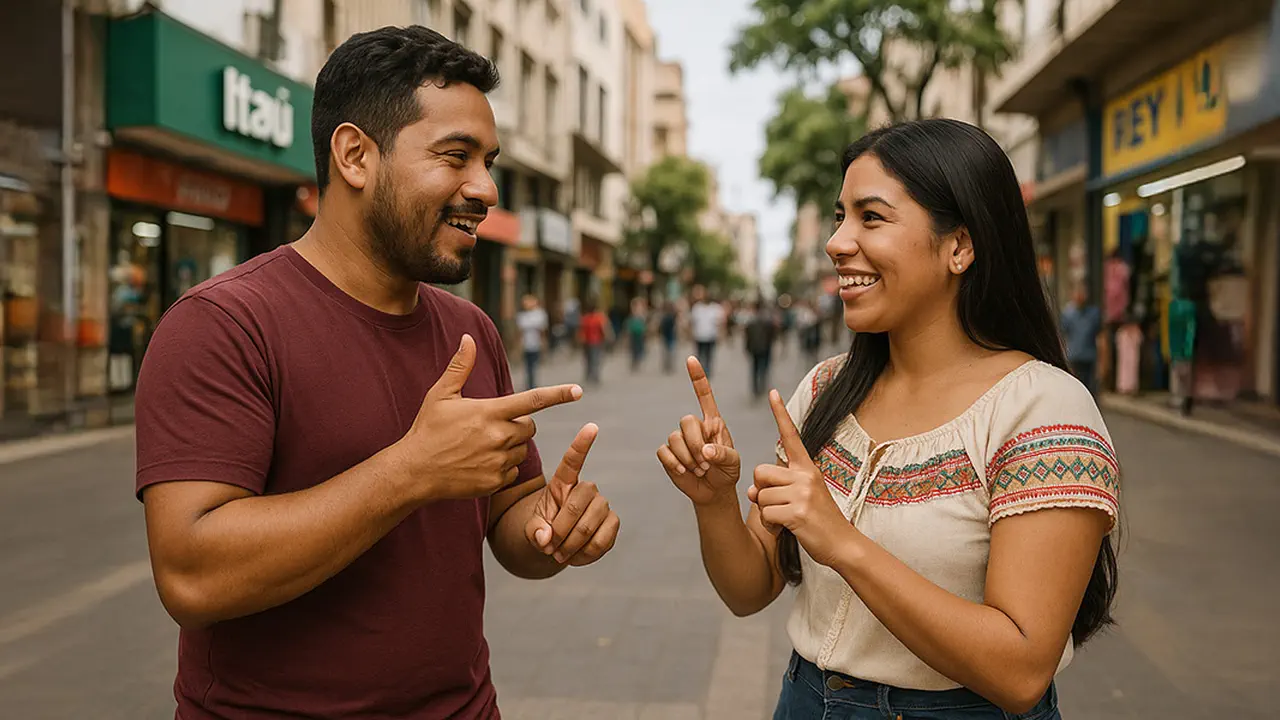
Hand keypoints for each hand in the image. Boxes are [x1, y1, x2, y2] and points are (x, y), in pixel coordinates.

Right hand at [396, 334, 582, 502]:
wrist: (414, 472)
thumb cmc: (427, 430)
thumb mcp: (441, 395)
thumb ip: (460, 367)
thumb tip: (468, 338)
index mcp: (489, 412)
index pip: (532, 400)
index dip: (558, 394)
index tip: (578, 390)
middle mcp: (498, 436)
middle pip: (530, 427)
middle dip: (519, 424)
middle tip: (492, 425)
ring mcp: (498, 461)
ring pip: (521, 450)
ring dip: (510, 446)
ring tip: (481, 446)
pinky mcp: (496, 482)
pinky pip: (512, 471)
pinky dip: (502, 467)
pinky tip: (479, 464)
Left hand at [526, 423, 619, 565]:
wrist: (555, 545)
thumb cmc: (542, 529)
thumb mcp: (531, 528)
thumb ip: (534, 531)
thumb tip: (545, 538)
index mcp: (563, 482)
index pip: (573, 460)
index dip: (582, 444)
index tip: (592, 426)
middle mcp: (586, 489)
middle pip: (578, 503)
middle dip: (561, 531)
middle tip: (548, 548)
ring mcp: (602, 505)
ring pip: (590, 525)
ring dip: (571, 546)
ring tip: (559, 554)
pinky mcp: (612, 523)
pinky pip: (603, 540)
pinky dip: (586, 554)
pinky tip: (575, 556)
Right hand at [656, 357, 740, 506]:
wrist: (714, 492)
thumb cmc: (726, 472)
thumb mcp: (733, 463)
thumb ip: (722, 454)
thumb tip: (704, 451)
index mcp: (713, 422)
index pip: (704, 396)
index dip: (697, 377)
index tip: (691, 359)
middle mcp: (695, 427)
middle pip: (685, 421)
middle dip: (695, 443)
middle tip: (706, 463)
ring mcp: (680, 440)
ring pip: (674, 438)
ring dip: (687, 458)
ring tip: (700, 469)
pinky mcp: (669, 455)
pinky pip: (663, 452)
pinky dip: (674, 464)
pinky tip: (684, 471)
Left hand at [748, 389, 849, 566]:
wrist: (842, 545)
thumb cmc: (819, 521)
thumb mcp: (801, 497)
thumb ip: (776, 488)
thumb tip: (750, 491)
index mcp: (808, 468)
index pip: (791, 437)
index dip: (780, 414)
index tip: (772, 392)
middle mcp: (806, 476)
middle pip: (760, 472)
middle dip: (761, 490)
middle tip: (780, 505)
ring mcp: (803, 494)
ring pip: (760, 496)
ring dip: (767, 512)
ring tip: (788, 519)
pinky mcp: (797, 513)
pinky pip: (766, 514)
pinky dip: (771, 525)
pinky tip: (786, 529)